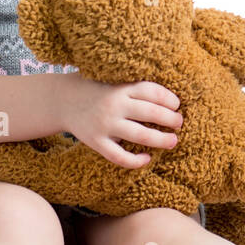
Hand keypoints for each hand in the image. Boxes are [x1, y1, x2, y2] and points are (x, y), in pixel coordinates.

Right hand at [58, 77, 183, 167]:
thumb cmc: (99, 91)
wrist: (65, 100)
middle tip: (179, 123)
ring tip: (173, 141)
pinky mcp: (96, 142)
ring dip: (160, 139)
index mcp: (121, 88)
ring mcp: (105, 125)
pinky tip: (147, 159)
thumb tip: (170, 101)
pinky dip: (135, 160)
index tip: (177, 105)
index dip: (169, 99)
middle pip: (150, 112)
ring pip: (139, 135)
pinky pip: (119, 156)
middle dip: (170, 119)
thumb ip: (138, 90)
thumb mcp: (117, 83)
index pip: (152, 92)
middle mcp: (114, 105)